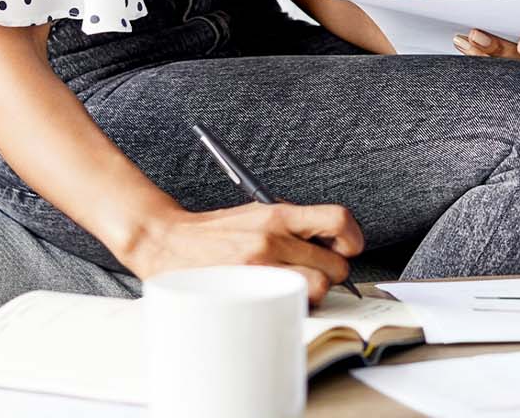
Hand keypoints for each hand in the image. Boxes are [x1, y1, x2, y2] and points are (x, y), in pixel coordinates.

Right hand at [122, 202, 364, 306]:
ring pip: (317, 291)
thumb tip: (332, 243)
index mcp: (278, 214)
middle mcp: (272, 238)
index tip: (348, 248)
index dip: (352, 238)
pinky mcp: (246, 291)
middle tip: (315, 273)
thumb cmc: (215, 232)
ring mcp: (259, 268)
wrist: (166, 240)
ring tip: (294, 288)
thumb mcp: (258, 213)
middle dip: (331, 274)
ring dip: (313, 294)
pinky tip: (278, 300)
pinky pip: (290, 306)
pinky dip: (291, 306)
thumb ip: (295, 225)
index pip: (338, 220)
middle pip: (335, 266)